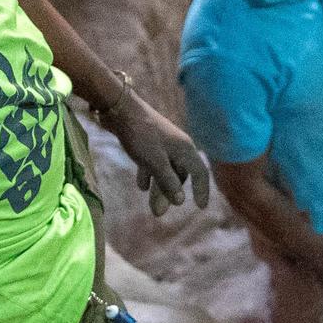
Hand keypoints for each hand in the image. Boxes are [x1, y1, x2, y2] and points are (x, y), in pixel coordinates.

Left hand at [101, 91, 211, 215]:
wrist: (120, 109)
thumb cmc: (141, 136)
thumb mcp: (155, 162)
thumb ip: (168, 182)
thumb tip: (180, 201)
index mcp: (185, 149)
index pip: (200, 172)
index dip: (201, 190)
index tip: (200, 207)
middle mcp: (178, 146)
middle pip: (180, 174)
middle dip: (171, 194)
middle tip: (159, 213)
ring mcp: (164, 143)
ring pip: (166, 170)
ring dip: (159, 188)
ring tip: (151, 206)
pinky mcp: (150, 141)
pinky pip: (155, 163)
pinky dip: (150, 175)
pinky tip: (142, 186)